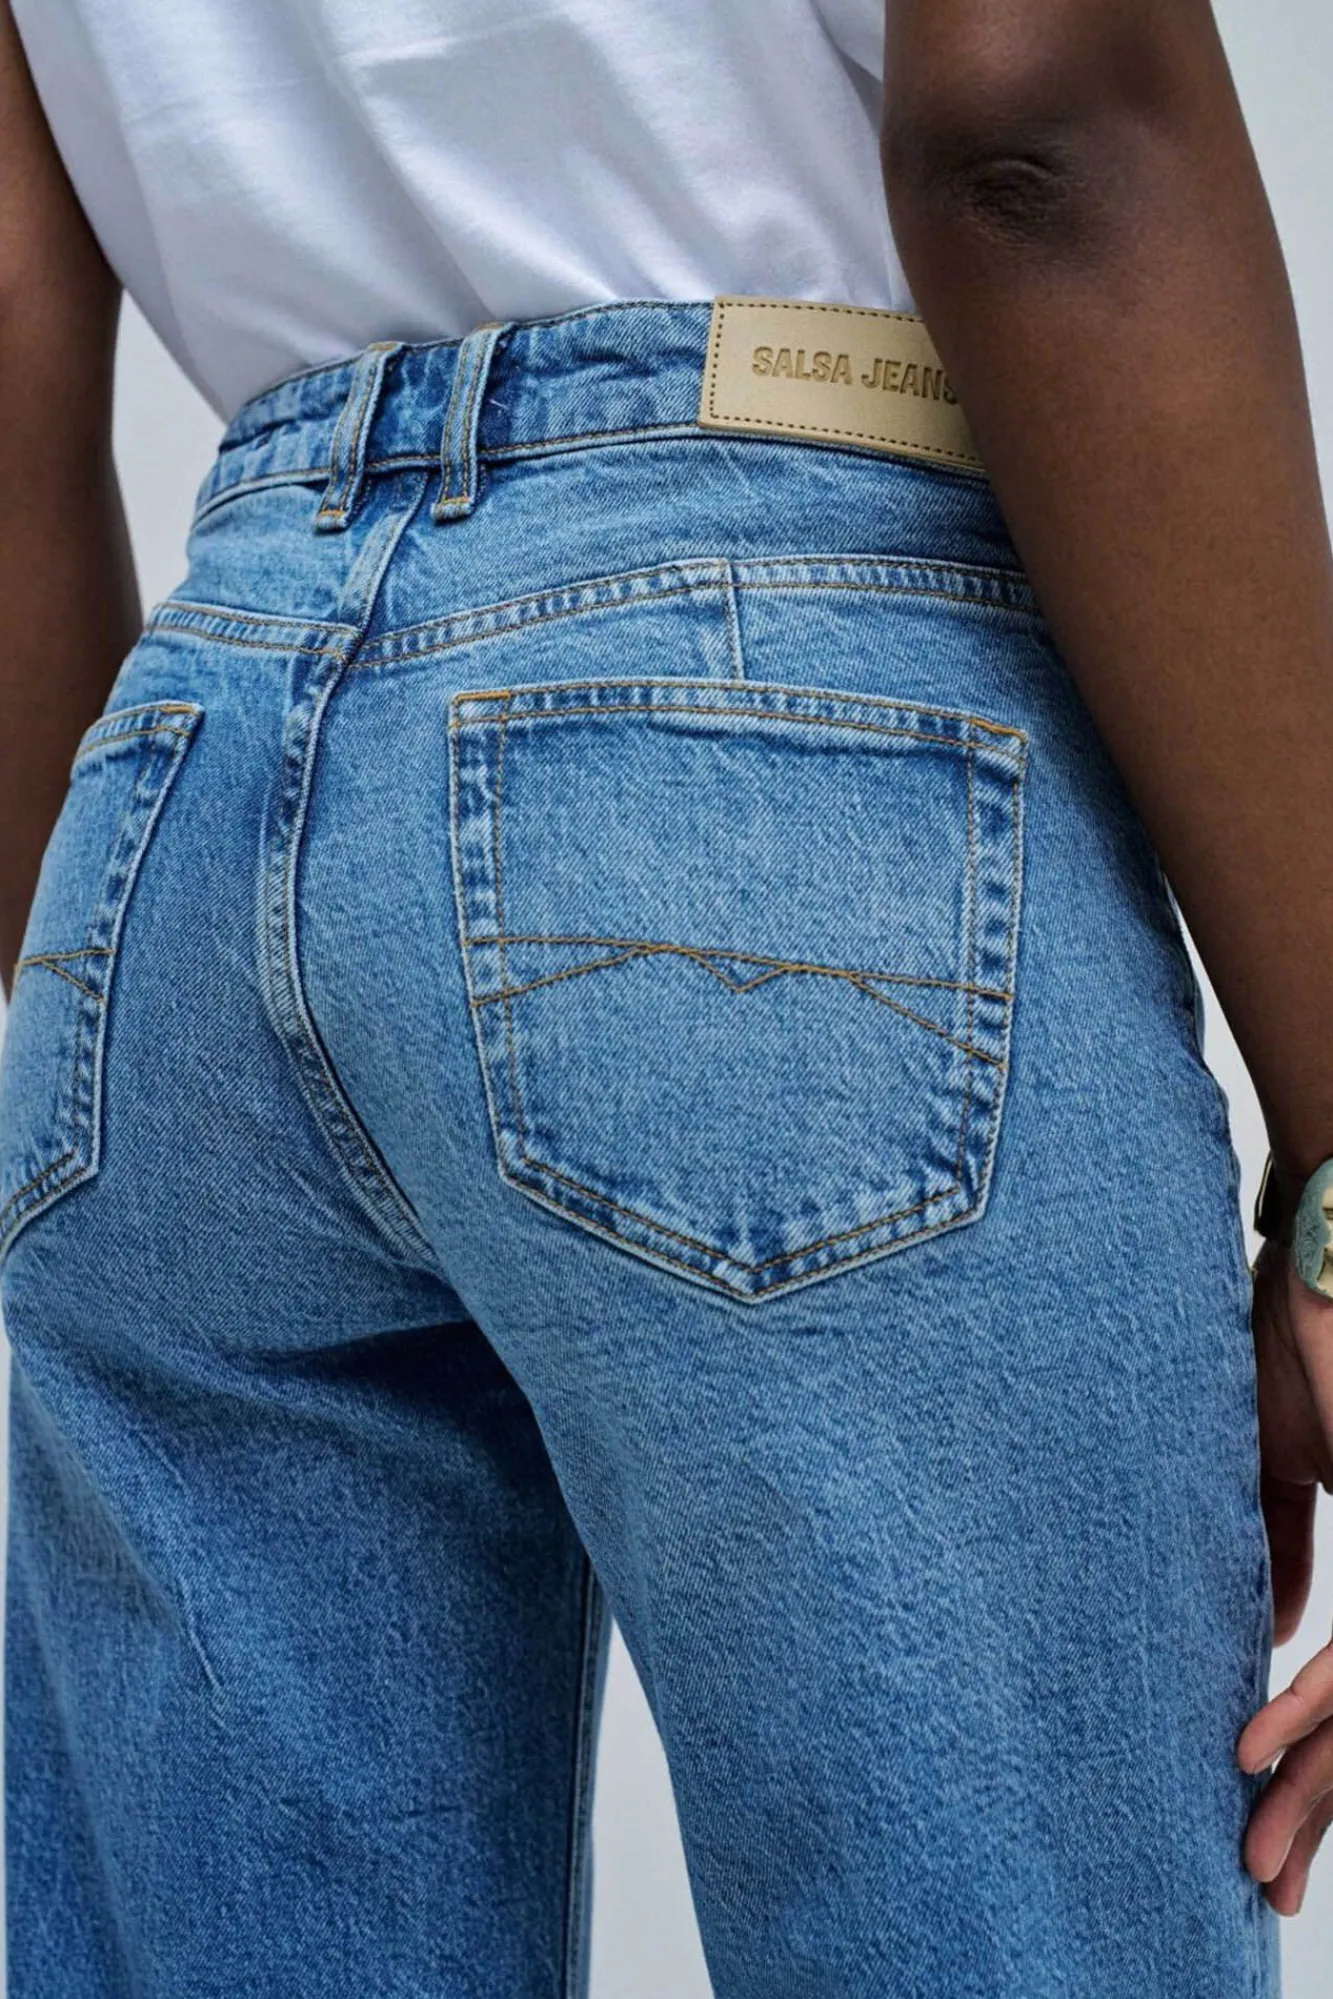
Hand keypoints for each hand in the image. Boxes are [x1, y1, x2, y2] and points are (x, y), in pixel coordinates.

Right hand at [1237, 1238, 1332, 1913]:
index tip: (1259, 1816)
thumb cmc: (1300, 1338)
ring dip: (1312, 1784)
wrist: (1324, 1256)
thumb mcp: (1281, 1460)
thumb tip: (1274, 1635)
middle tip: (1261, 1876)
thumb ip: (1277, 1547)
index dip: (1312, 1762)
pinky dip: (1314, 1701)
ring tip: (1260, 1847)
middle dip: (1313, 1807)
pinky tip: (1265, 1745)